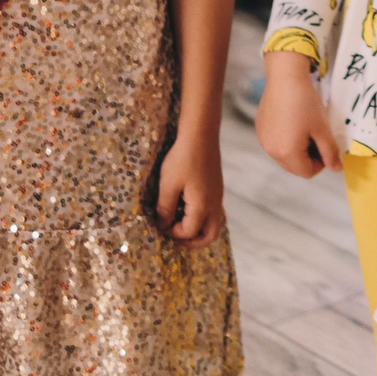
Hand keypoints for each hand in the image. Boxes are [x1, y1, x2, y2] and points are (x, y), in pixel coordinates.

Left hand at [155, 131, 223, 247]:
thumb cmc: (183, 159)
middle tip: (174, 236)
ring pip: (212, 223)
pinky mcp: (216, 187)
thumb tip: (163, 226)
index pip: (189, 232)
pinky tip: (185, 204)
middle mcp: (214, 204)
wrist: (201, 134)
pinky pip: (211, 210)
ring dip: (196, 228)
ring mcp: (217, 195)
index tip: (158, 224)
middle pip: (209, 235)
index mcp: (203, 207)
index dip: (172, 233)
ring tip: (177, 221)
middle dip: (192, 241)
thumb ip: (165, 209)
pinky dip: (200, 216)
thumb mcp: (168, 185)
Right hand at [255, 51, 341, 177]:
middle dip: (308, 157)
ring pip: (284, 155)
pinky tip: (293, 120)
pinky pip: (275, 143)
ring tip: (305, 127)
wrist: (285, 77)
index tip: (326, 145)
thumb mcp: (322, 128)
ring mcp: (263, 140)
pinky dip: (286, 139)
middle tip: (317, 136)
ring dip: (297, 149)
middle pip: (294, 166)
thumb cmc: (306, 103)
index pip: (307, 172)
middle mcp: (271, 151)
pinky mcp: (260, 128)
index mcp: (287, 153)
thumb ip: (330, 152)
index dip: (321, 162)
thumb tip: (336, 169)